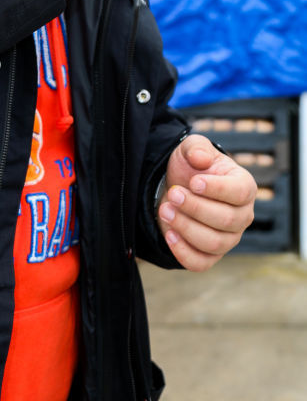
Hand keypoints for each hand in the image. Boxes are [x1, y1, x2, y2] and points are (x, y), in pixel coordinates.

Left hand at [157, 134, 256, 271]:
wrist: (177, 185)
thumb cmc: (191, 166)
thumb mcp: (191, 148)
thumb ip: (196, 148)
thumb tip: (200, 159)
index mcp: (245, 187)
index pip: (240, 193)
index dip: (216, 189)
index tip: (193, 182)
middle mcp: (243, 215)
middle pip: (226, 220)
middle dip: (195, 207)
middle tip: (173, 193)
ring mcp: (229, 238)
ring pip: (213, 243)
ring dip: (186, 227)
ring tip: (165, 209)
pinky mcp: (210, 254)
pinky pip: (201, 263)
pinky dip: (183, 252)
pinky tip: (169, 234)